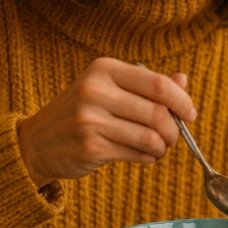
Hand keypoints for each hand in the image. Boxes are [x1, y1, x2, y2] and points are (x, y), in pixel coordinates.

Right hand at [17, 58, 194, 187]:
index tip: (189, 114)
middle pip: (157, 113)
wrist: (38, 142)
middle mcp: (95, 90)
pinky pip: (137, 154)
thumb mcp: (109, 88)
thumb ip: (146, 84)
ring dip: (162, 146)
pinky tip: (142, 155)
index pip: (157, 84)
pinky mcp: (90, 147)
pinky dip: (148, 157)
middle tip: (172, 137)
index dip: (181, 101)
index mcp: (103, 69)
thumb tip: (183, 81)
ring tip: (157, 148)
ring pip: (150, 137)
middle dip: (173, 129)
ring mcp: (90, 120)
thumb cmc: (82, 112)